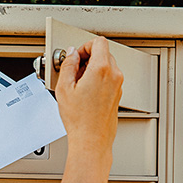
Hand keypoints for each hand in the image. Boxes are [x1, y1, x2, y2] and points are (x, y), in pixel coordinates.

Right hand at [55, 37, 123, 182]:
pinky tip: (84, 93)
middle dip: (87, 58)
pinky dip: (98, 80)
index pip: (98, 42)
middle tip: (73, 70)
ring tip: (77, 84)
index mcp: (102, 69)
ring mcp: (118, 86)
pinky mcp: (117, 95)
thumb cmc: (80, 120)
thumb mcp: (64, 88)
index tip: (75, 56)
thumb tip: (70, 55)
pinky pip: (109, 79)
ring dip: (92, 69)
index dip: (84, 46)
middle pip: (103, 53)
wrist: (91, 140)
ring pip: (107, 66)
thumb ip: (67, 65)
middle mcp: (114, 75)